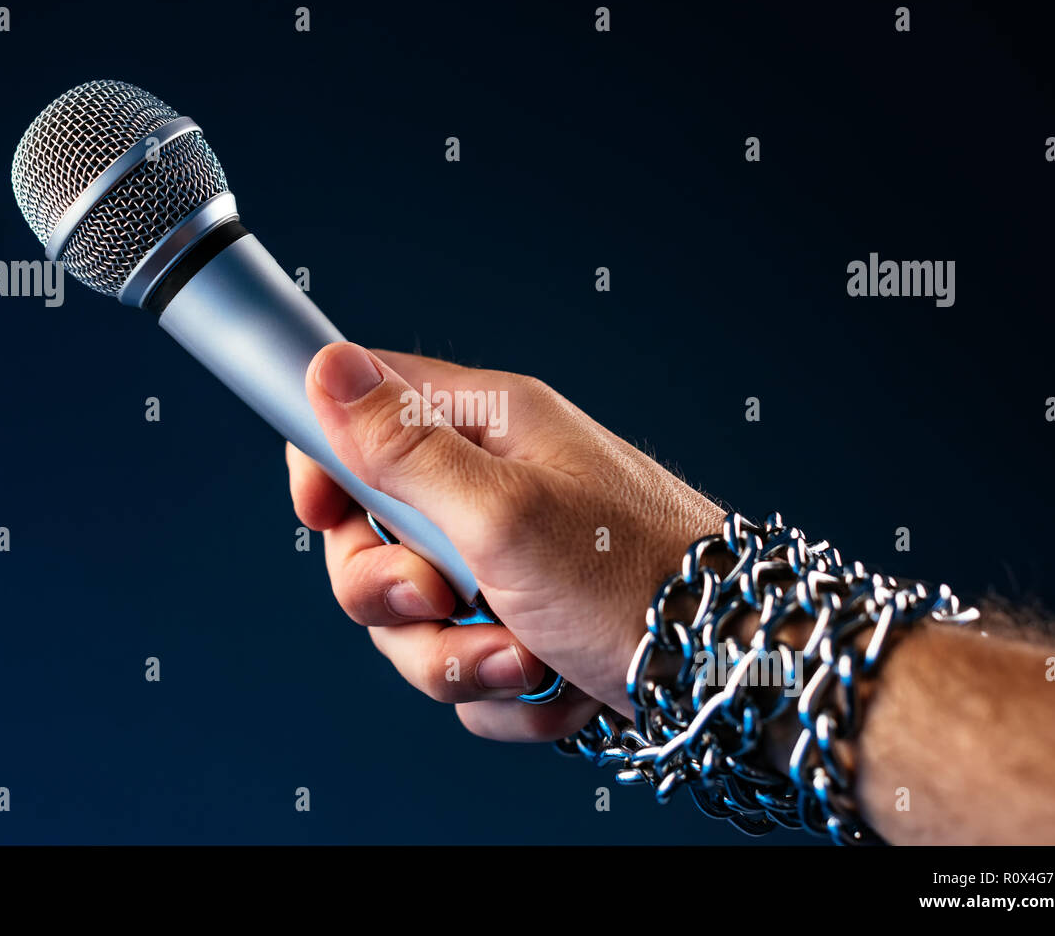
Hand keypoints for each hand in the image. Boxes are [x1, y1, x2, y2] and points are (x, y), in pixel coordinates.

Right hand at [286, 342, 724, 741]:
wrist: (731, 673)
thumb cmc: (635, 580)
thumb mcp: (503, 513)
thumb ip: (404, 449)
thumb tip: (327, 367)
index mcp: (487, 427)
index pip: (364, 410)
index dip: (326, 462)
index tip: (323, 515)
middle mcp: (493, 484)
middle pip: (371, 534)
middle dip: (396, 595)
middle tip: (448, 601)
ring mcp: (506, 557)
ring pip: (414, 616)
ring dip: (459, 658)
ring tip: (527, 656)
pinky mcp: (523, 618)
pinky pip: (463, 662)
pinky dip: (502, 688)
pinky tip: (554, 680)